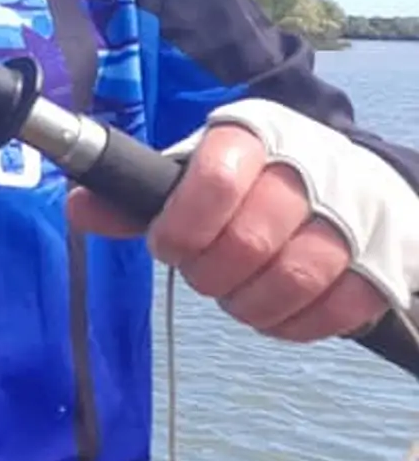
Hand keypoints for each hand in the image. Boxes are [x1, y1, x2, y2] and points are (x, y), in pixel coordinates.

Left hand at [68, 123, 389, 342]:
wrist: (356, 185)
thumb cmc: (256, 180)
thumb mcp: (196, 172)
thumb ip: (140, 196)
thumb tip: (79, 209)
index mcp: (252, 137)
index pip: (212, 179)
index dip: (180, 226)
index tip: (168, 244)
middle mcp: (310, 171)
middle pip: (249, 240)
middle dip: (209, 271)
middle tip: (203, 271)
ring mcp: (353, 220)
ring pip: (292, 278)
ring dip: (248, 302)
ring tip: (236, 292)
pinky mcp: (380, 267)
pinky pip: (333, 311)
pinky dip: (291, 323)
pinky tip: (272, 310)